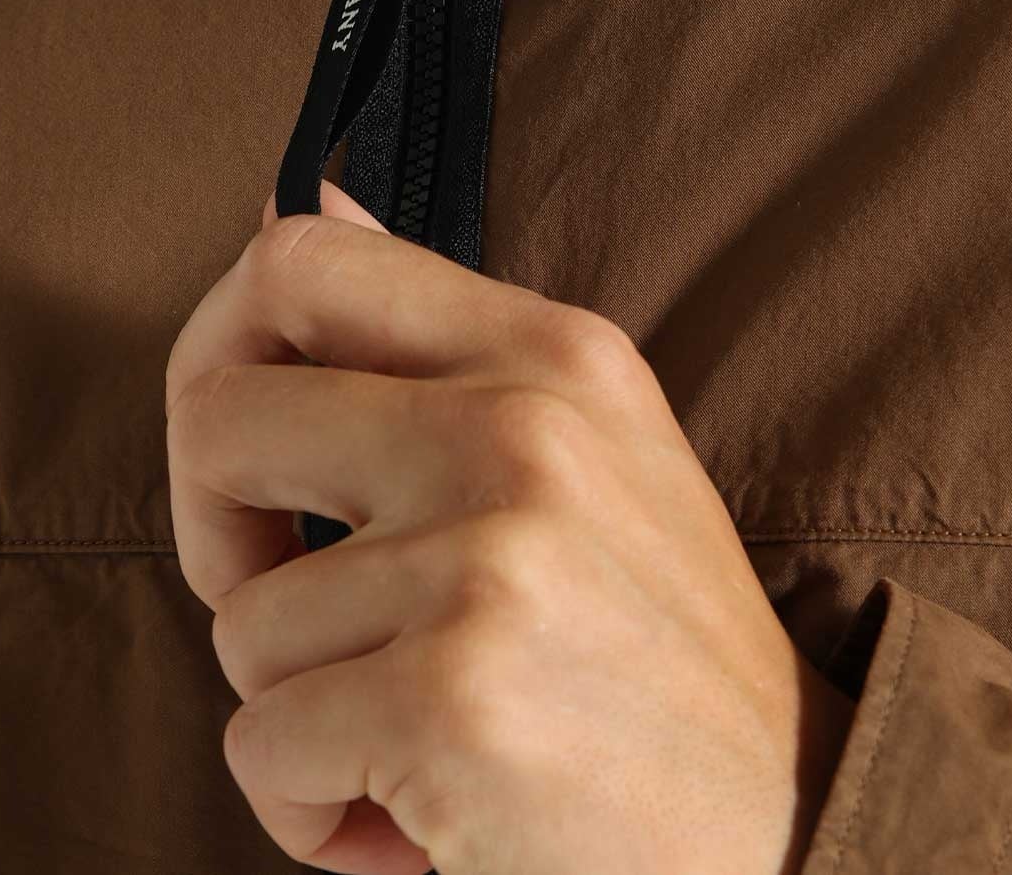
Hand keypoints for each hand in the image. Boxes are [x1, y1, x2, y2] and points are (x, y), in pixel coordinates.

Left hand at [163, 179, 855, 874]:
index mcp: (550, 350)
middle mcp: (519, 429)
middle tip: (298, 622)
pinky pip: (261, 746)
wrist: (795, 834)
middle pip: (220, 419)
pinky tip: (414, 821)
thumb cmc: (654, 650)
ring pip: (242, 622)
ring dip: (300, 713)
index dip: (216, 347)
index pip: (298, 263)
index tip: (246, 461)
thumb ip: (433, 335)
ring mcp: (487, 558)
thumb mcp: (586, 442)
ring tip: (416, 741)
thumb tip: (300, 200)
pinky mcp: (452, 698)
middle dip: (216, 541)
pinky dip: (311, 812)